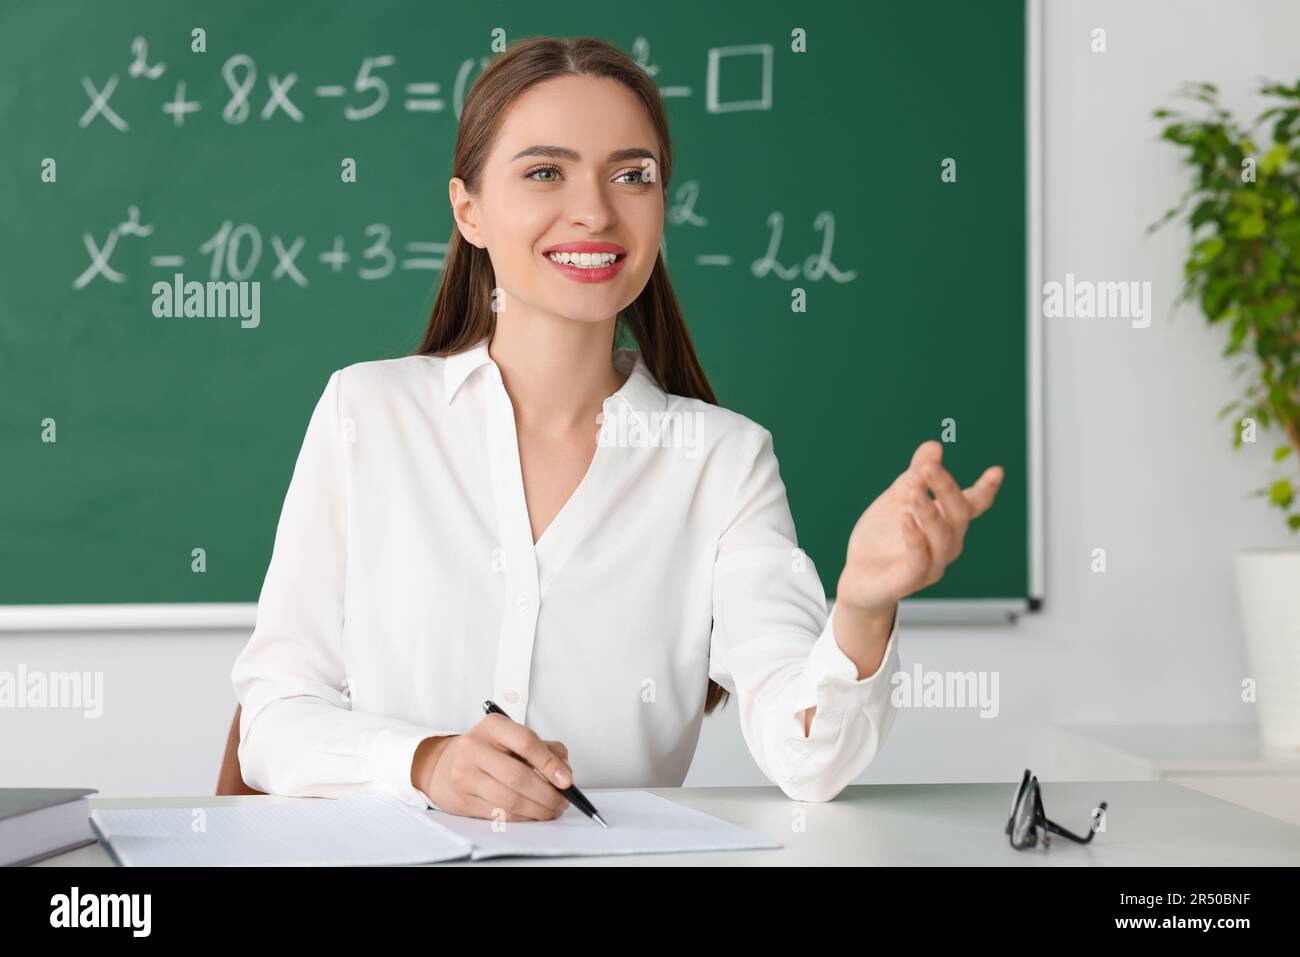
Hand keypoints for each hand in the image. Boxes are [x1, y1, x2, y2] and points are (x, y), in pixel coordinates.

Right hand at [412, 714, 572, 820]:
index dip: (550, 763)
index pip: (526, 742)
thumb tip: (564, 773)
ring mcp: (464, 775)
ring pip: (510, 800)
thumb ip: (545, 749)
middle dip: (548, 794)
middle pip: (518, 777)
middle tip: (563, 801)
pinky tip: (533, 814)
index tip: (567, 781)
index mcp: (492, 726)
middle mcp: (474, 748)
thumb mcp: (514, 737)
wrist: (446, 763)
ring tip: (552, 809)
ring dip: (538, 810)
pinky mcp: (462, 800)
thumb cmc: (489, 749)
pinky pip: (500, 814)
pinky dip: (523, 817)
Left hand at [836, 440, 1002, 613]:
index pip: (971, 506)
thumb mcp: (898, 497)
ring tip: (914, 492)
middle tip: (930, 468)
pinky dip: (915, 539)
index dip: (985, 491)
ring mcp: (931, 566)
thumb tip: (933, 446)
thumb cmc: (883, 538)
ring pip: (941, 538)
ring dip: (930, 513)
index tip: (996, 471)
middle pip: (957, 515)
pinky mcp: (908, 581)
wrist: (859, 577)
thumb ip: (916, 474)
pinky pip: (919, 560)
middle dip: (946, 490)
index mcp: (947, 524)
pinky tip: (906, 520)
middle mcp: (946, 545)